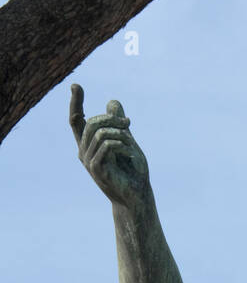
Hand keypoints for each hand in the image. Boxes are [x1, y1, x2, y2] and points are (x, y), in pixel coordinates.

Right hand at [70, 85, 148, 206]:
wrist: (136, 196)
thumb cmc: (132, 171)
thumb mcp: (126, 141)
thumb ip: (118, 123)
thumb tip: (112, 102)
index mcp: (88, 145)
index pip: (76, 121)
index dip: (75, 103)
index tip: (76, 86)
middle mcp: (84, 152)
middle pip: (90, 123)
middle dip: (110, 118)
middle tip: (128, 122)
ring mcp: (89, 162)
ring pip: (98, 133)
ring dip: (118, 132)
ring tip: (131, 140)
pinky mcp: (97, 169)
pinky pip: (105, 146)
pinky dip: (120, 144)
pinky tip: (130, 151)